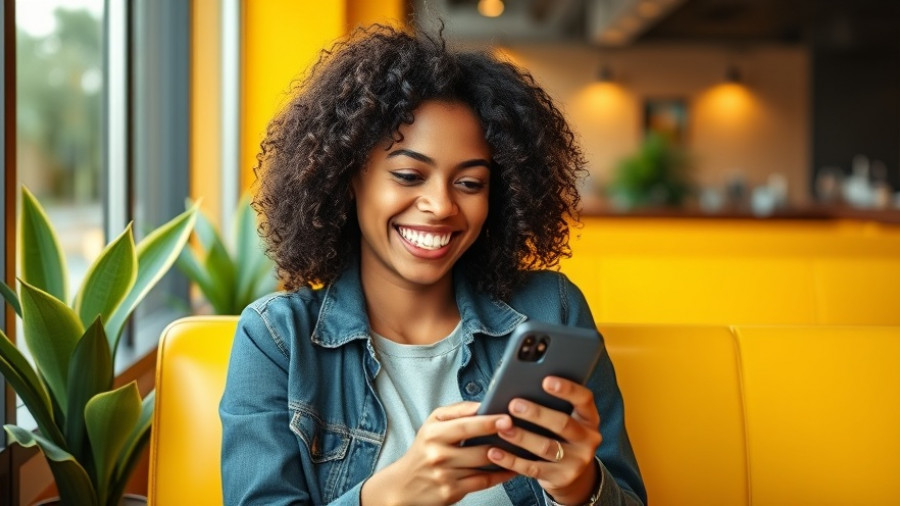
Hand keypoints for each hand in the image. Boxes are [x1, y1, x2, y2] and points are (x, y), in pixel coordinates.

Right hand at [361, 401, 515, 505]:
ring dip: (506, 458)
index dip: (488, 422)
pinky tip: (512, 467)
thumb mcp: (432, 424)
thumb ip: (456, 411)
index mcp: (433, 434)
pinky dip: (500, 475)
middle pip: (478, 449)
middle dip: (502, 442)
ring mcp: (445, 476)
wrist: (402, 486)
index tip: (507, 417)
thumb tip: (483, 404)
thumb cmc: (424, 450)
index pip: (464, 426)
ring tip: (523, 448)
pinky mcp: (451, 492)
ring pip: (483, 466)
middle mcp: (438, 455)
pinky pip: (482, 482)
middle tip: (521, 433)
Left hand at [486, 377, 601, 504]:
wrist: (574, 476)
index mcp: (589, 418)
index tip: (546, 380)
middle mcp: (588, 439)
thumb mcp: (566, 418)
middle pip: (563, 423)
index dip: (567, 389)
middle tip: (514, 405)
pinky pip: (533, 468)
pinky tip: (495, 452)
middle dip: (537, 413)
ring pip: (547, 447)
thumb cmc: (561, 436)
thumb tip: (520, 386)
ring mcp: (577, 461)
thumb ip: (552, 404)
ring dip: (522, 437)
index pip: (584, 399)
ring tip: (503, 428)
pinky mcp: (561, 478)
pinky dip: (511, 460)